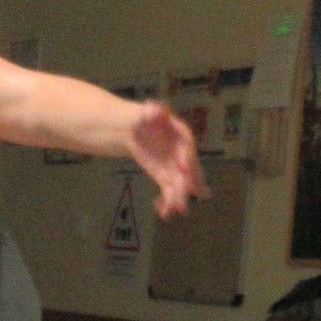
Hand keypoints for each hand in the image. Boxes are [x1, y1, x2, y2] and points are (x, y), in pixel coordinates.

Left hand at [127, 104, 206, 218]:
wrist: (132, 129)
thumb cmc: (141, 116)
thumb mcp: (145, 111)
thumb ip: (153, 110)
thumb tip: (157, 107)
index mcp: (181, 134)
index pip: (187, 147)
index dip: (187, 157)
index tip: (184, 167)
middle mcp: (182, 152)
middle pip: (188, 168)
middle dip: (187, 183)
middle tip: (185, 194)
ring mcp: (174, 166)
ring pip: (179, 183)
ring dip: (178, 197)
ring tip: (175, 209)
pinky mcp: (165, 177)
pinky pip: (169, 190)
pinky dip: (167, 201)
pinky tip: (164, 213)